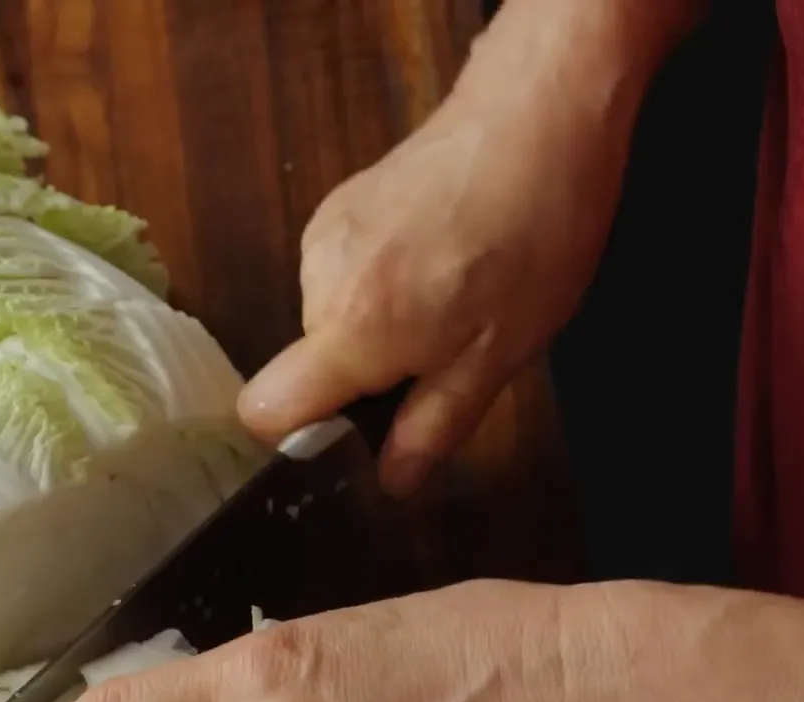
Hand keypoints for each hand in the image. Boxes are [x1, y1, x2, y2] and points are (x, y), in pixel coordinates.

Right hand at [239, 24, 640, 495]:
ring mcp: (323, 238)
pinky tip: (439, 260)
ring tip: (453, 296)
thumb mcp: (499, 356)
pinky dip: (380, 284)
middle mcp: (319, 282)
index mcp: (353, 329)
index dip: (298, 437)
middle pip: (308, 368)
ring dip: (379, 327)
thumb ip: (434, 426)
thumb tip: (392, 484)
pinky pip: (341, 277)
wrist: (538, 115)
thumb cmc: (534, 235)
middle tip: (446, 351)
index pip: (265, 409)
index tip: (351, 436)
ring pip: (329, 322)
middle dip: (366, 376)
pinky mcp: (336, 208)